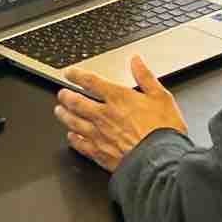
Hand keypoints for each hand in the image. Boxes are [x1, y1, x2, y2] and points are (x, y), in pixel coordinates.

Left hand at [54, 58, 186, 171]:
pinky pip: (81, 145)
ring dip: (64, 116)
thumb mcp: (160, 96)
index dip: (77, 75)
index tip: (69, 73)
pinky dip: (73, 140)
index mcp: (118, 98)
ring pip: (74, 123)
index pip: (91, 82)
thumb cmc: (162, 131)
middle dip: (66, 96)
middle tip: (61, 93)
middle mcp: (104, 115)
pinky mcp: (100, 154)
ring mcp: (100, 135)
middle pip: (77, 102)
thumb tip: (136, 60)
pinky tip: (71, 137)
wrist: (159, 161)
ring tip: (59, 111)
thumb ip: (146, 77)